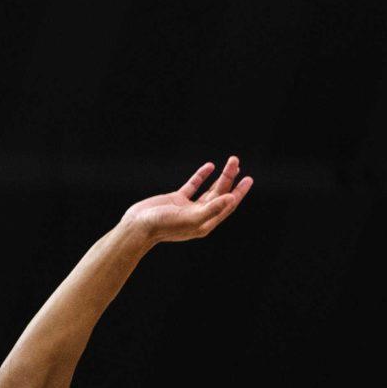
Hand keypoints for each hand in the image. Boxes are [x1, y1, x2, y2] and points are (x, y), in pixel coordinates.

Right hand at [120, 158, 251, 244]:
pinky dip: (202, 176)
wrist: (138, 226)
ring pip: (209, 190)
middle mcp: (199, 216)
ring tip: (230, 164)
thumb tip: (232, 198)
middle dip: (229, 178)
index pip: (227, 206)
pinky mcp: (177, 200)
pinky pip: (193, 186)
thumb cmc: (163, 225)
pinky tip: (209, 167)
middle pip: (220, 195)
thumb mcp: (190, 218)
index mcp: (205, 223)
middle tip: (235, 161)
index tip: (248, 179)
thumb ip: (212, 209)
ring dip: (219, 177)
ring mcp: (188, 207)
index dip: (238, 192)